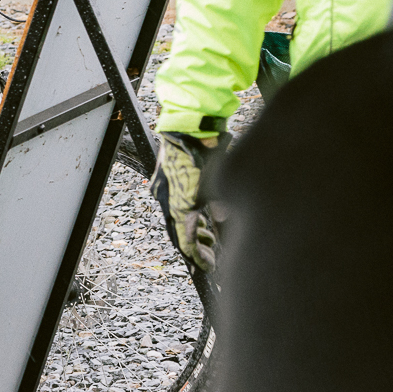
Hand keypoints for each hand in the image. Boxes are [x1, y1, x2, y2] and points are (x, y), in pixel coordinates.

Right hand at [151, 130, 228, 272]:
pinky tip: (203, 213)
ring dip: (194, 229)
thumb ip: (222, 209)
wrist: (190, 123)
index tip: (209, 268)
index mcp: (178, 206)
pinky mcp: (168, 177)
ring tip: (210, 235)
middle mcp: (168, 199)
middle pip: (180, 232)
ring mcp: (166, 188)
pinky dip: (190, 213)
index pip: (186, 242)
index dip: (198, 258)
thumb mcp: (219, 186)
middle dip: (196, 246)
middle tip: (211, 256)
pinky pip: (176, 204)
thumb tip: (226, 221)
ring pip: (178, 218)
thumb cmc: (205, 151)